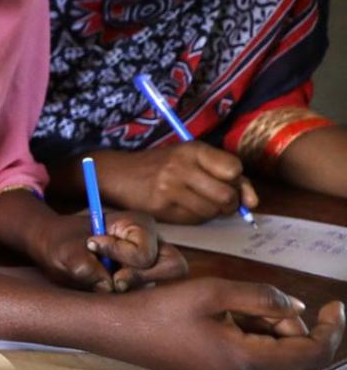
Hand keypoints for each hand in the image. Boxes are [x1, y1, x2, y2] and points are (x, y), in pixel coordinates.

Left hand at [26, 208, 186, 292]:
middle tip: (112, 282)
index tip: (92, 246)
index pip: (145, 253)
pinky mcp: (146, 282)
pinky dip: (130, 301)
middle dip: (142, 279)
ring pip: (164, 287)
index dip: (120, 257)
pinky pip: (151, 298)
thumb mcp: (63, 250)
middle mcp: (153, 244)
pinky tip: (106, 292)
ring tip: (104, 283)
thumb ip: (84, 265)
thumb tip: (107, 288)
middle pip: (174, 268)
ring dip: (133, 291)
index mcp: (138, 225)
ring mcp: (153, 265)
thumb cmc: (60, 242)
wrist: (53, 251)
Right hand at [95, 144, 258, 224]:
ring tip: (198, 202)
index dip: (237, 181)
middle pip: (226, 195)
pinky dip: (195, 217)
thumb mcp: (190, 159)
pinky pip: (194, 220)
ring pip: (212, 211)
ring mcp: (170, 188)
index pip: (234, 169)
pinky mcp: (161, 207)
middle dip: (229, 203)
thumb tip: (252, 203)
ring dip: (212, 212)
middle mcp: (181, 167)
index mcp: (192, 149)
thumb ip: (224, 174)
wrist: (117, 174)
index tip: (229, 182)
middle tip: (218, 200)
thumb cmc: (161, 165)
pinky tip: (184, 208)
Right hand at [113, 278, 343, 369]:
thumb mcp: (214, 292)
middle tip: (258, 297)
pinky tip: (224, 315)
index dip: (331, 328)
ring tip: (230, 304)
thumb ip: (263, 298)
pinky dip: (253, 332)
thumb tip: (298, 309)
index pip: (312, 352)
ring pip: (276, 352)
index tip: (336, 305)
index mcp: (247, 360)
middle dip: (290, 321)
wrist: (115, 330)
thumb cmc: (159, 310)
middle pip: (296, 352)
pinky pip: (255, 354)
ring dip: (269, 325)